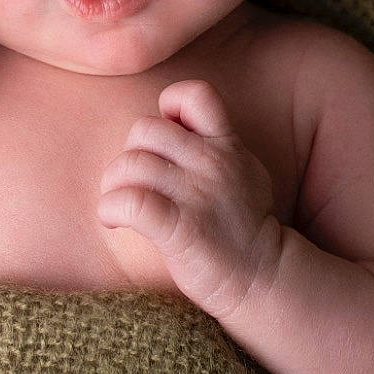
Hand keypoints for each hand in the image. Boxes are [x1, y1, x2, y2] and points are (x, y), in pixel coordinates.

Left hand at [98, 79, 285, 320]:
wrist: (264, 278)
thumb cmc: (242, 225)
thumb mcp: (242, 170)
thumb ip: (213, 142)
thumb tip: (172, 120)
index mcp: (227, 144)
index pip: (195, 94)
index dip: (168, 105)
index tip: (162, 138)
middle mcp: (213, 163)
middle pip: (143, 130)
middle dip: (127, 155)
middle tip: (131, 183)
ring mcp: (197, 195)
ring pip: (130, 164)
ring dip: (112, 185)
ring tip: (119, 206)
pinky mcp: (181, 229)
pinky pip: (129, 202)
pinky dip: (110, 209)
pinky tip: (114, 221)